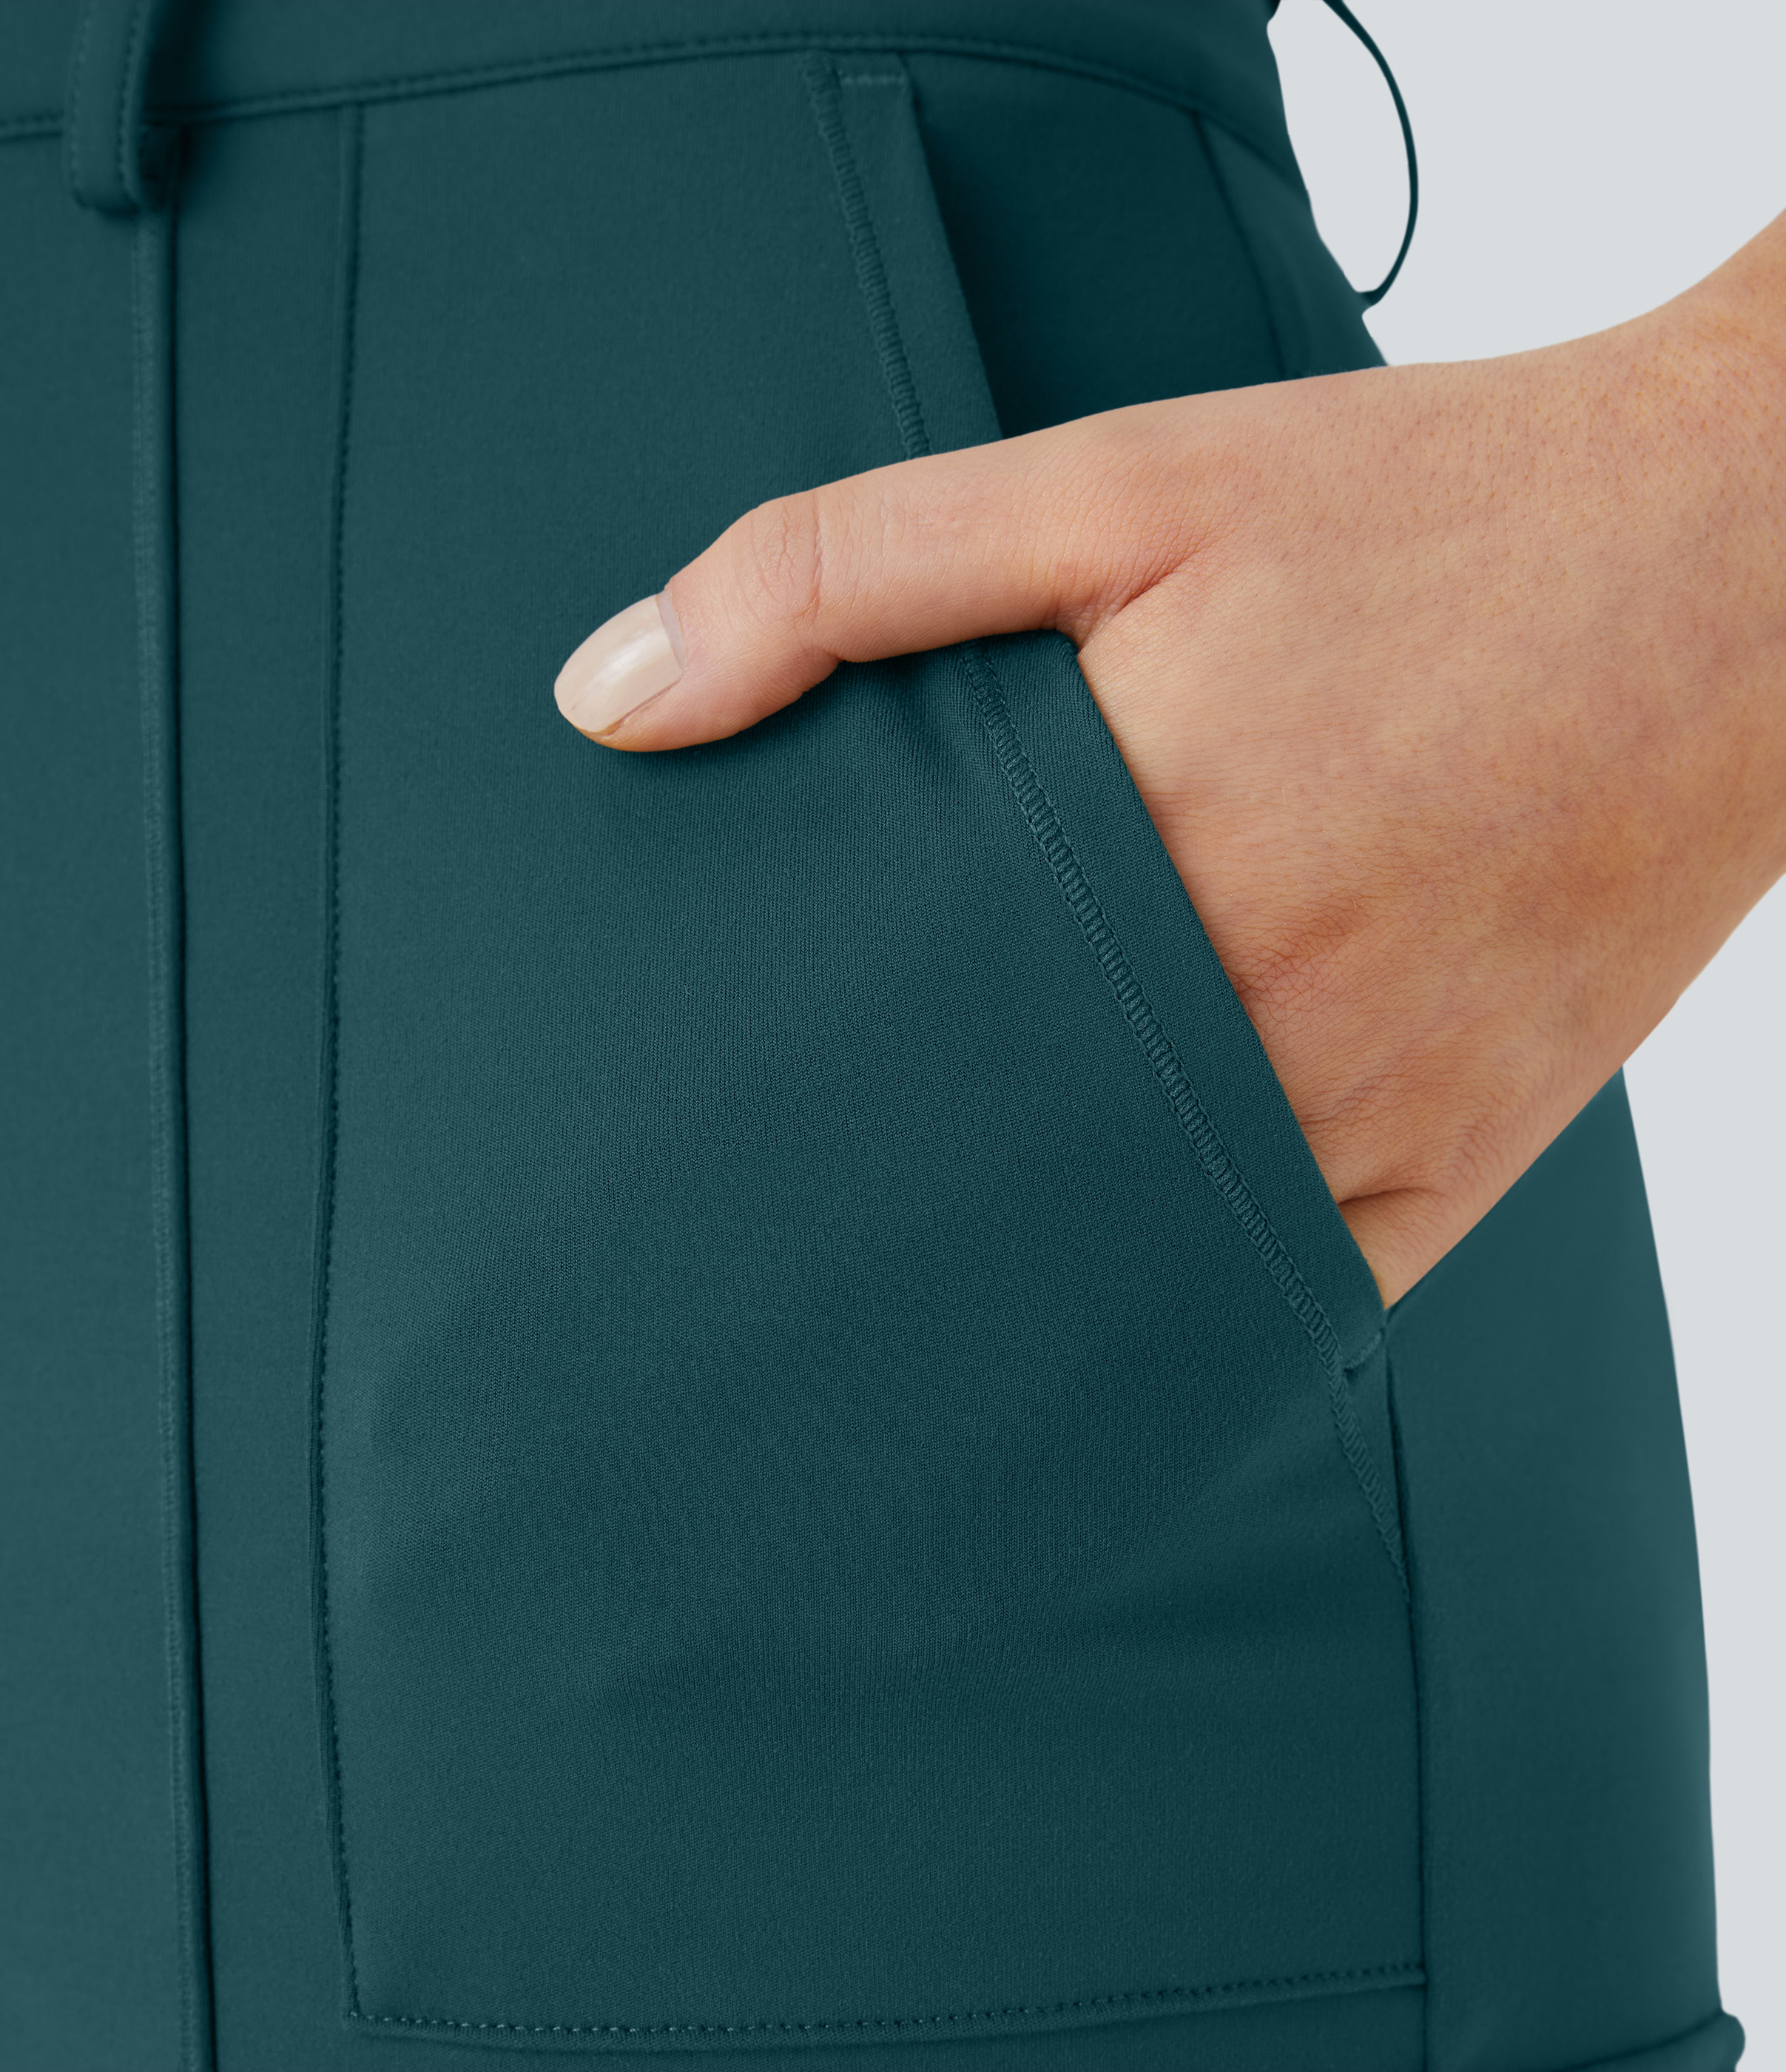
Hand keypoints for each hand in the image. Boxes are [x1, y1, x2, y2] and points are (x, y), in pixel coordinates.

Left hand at [554, 218, 1785, 1303]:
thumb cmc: (1436, 510)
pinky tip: (1092, 1326)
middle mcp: (1272, 1003)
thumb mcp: (1118, 482)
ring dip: (1012, 1292)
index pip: (891, 1035)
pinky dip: (1188, 1308)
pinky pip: (1300, 1288)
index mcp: (1158, 836)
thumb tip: (610, 696)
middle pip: (998, 1173)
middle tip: (736, 1274)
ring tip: (883, 1324)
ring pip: (1139, 1259)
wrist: (1749, 556)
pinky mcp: (1475, 1150)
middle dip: (862, 1224)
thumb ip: (843, 576)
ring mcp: (1385, 1102)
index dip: (766, 1118)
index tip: (665, 1174)